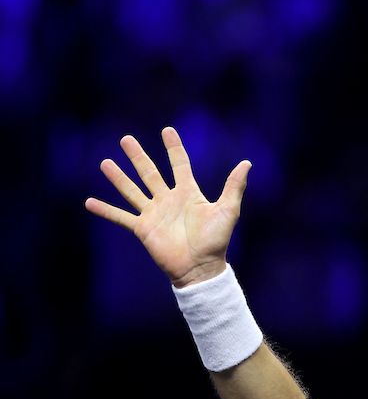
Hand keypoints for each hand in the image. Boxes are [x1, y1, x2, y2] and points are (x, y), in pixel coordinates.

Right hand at [85, 127, 250, 287]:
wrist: (201, 268)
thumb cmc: (216, 240)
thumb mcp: (228, 210)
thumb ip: (234, 187)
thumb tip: (247, 163)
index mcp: (188, 193)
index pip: (179, 165)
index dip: (174, 148)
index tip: (167, 130)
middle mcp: (168, 200)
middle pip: (149, 173)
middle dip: (138, 156)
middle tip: (126, 139)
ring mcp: (154, 213)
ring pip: (132, 190)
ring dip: (118, 177)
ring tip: (105, 163)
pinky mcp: (142, 229)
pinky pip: (121, 217)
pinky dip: (105, 210)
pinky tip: (89, 202)